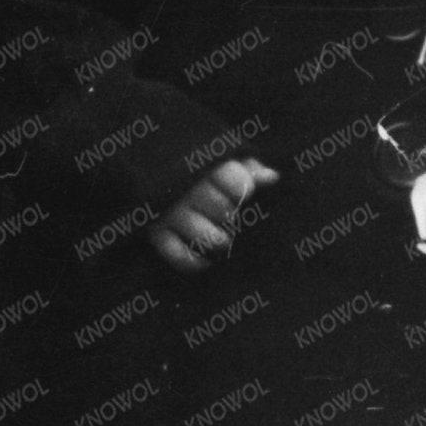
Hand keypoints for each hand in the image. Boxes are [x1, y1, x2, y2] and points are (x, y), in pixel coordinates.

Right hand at [145, 158, 276, 272]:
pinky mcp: (158, 235)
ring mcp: (172, 215)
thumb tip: (271, 177)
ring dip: (218, 241)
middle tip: (229, 216)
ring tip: (221, 240)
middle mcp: (187, 192)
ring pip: (206, 236)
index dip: (244, 188)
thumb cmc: (198, 173)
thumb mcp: (222, 163)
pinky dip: (194, 262)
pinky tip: (205, 259)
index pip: (236, 182)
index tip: (243, 190)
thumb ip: (247, 168)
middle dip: (231, 215)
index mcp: (205, 170)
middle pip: (223, 210)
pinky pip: (179, 256)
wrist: (153, 172)